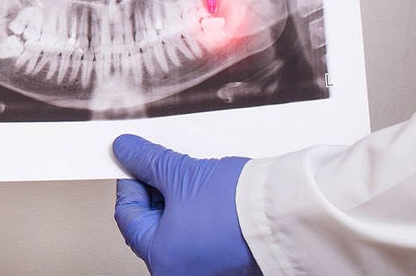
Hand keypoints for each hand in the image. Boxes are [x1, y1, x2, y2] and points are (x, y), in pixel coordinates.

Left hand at [112, 134, 260, 275]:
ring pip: (175, 226)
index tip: (133, 160)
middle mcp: (180, 270)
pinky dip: (196, 211)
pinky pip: (198, 232)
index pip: (127, 214)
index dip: (130, 181)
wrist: (289, 213)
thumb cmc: (239, 207)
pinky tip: (205, 190)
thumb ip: (146, 161)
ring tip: (189, 175)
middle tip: (161, 163)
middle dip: (155, 189)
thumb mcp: (181, 175)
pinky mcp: (225, 260)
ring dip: (177, 198)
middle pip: (150, 222)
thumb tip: (126, 150)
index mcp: (161, 258)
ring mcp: (204, 267)